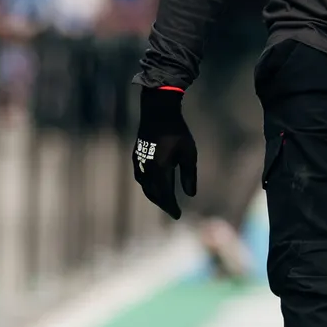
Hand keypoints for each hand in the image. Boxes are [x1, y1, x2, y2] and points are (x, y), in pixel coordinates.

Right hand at [132, 85, 198, 216]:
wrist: (157, 112)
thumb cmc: (177, 132)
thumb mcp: (189, 153)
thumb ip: (189, 174)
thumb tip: (190, 194)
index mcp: (160, 169)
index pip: (165, 195)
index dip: (171, 207)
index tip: (178, 215)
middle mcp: (147, 169)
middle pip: (153, 193)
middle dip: (163, 204)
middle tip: (172, 211)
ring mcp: (139, 163)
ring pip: (145, 186)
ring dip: (154, 196)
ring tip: (164, 200)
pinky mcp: (136, 156)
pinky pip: (140, 178)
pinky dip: (147, 186)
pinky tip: (153, 185)